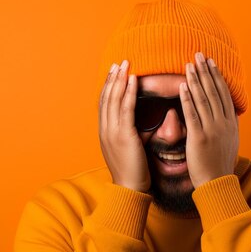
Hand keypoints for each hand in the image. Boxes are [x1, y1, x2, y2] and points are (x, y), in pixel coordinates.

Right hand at [98, 60, 150, 191]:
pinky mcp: (123, 135)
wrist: (130, 188)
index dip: (108, 87)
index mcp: (105, 133)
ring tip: (125, 65)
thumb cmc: (133, 171)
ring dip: (120, 80)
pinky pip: (126, 108)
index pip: (104, 104)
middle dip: (112, 79)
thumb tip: (146, 122)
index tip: (113, 73)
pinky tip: (133, 79)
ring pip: (114, 99)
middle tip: (118, 63)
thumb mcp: (131, 148)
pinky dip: (129, 92)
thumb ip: (135, 133)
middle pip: (106, 98)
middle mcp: (105, 130)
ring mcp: (112, 132)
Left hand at [179, 52, 238, 187]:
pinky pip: (192, 114)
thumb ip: (228, 126)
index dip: (217, 76)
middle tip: (198, 54)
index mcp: (231, 123)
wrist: (217, 184)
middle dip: (205, 72)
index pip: (223, 94)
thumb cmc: (220, 165)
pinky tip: (182, 87)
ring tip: (188, 65)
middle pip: (214, 92)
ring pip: (203, 99)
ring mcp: (212, 130)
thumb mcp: (230, 142)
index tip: (211, 62)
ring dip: (195, 80)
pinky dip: (187, 99)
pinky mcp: (199, 138)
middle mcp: (223, 123)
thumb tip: (229, 114)